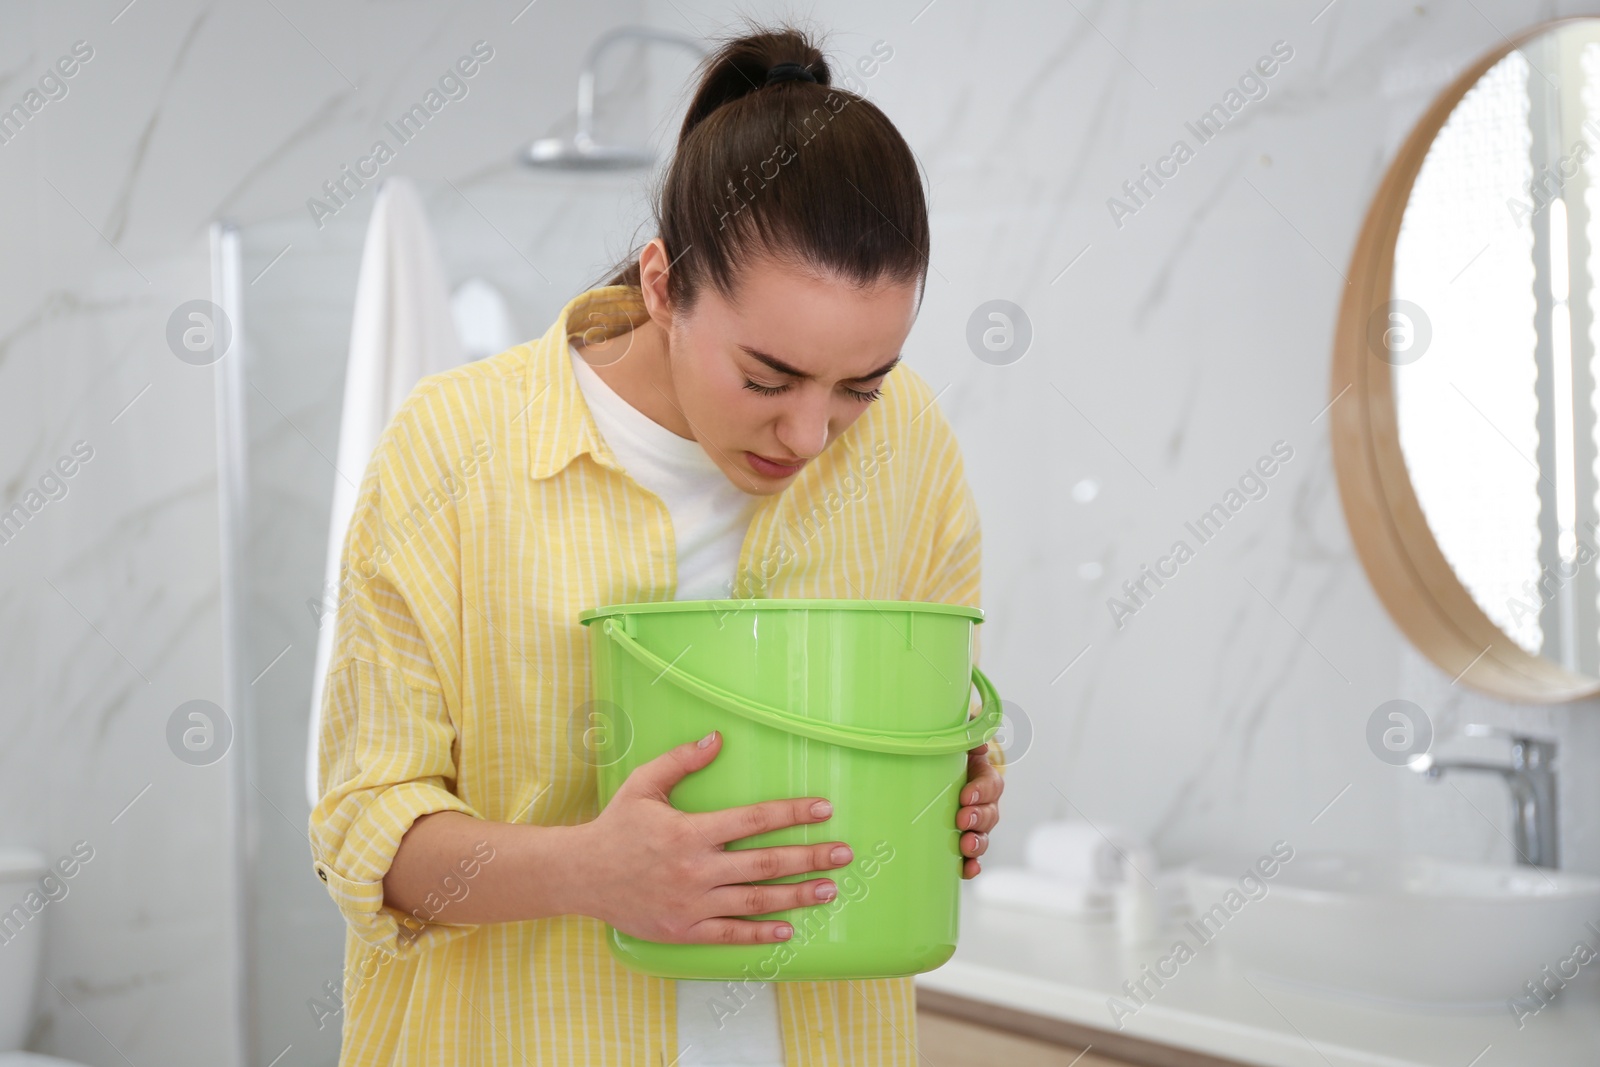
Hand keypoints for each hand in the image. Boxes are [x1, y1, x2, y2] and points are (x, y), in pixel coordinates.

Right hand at [573, 730, 853, 944]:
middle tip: (844, 854)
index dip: (792, 813)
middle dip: (809, 857)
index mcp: (690, 832)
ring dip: (796, 896)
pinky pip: (729, 934)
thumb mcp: (643, 785)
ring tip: (828, 890)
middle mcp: (696, 869)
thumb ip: (681, 761)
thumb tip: (717, 739)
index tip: (824, 809)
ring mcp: (691, 903)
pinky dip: (760, 934)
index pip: (753, 820)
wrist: (580, 876)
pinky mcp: (684, 929)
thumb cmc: (615, 826)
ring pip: (754, 901)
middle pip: (764, 863)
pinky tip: (787, 929)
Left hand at [957, 741, 1002, 878]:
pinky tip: (967, 869)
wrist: (940, 774)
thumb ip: (966, 737)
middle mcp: (984, 803)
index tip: (966, 795)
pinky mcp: (964, 840)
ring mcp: (976, 824)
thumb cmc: (950, 758)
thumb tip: (976, 742)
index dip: (981, 791)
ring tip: (966, 846)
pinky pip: (973, 856)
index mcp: (983, 778)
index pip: (990, 784)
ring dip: (977, 843)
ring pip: (984, 835)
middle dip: (978, 818)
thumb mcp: (958, 743)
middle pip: (990, 813)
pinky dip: (972, 864)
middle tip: (962, 820)